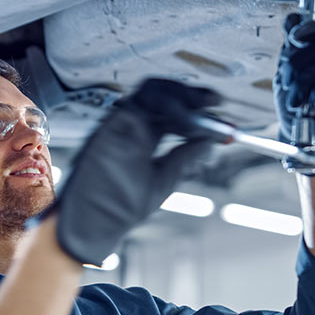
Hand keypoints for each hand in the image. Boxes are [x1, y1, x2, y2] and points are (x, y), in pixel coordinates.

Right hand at [41, 79, 219, 265]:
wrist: (94, 223)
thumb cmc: (121, 206)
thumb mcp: (164, 179)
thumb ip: (185, 157)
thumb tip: (211, 141)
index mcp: (143, 136)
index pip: (172, 111)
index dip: (196, 107)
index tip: (219, 108)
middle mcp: (131, 126)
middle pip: (164, 94)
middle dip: (192, 95)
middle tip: (215, 101)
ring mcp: (119, 124)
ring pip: (152, 91)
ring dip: (181, 97)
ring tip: (202, 111)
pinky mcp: (110, 126)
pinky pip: (139, 103)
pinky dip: (166, 106)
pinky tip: (184, 122)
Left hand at [274, 14, 314, 172]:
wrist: (307, 147)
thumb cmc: (296, 117)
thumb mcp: (286, 81)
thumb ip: (289, 54)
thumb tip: (291, 20)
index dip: (306, 29)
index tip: (293, 39)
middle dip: (295, 69)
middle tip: (288, 91)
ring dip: (303, 86)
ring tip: (297, 106)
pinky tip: (312, 109)